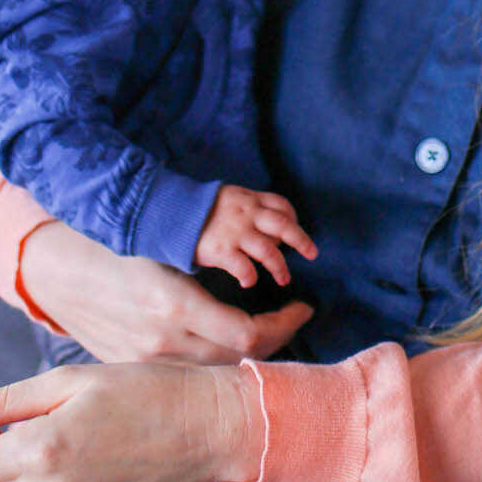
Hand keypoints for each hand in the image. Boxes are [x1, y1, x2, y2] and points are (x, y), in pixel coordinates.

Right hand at [19, 221, 311, 363]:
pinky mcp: (136, 372)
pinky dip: (218, 363)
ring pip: (217, 372)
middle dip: (277, 339)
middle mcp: (162, 343)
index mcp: (173, 306)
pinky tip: (231, 346)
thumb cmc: (118, 249)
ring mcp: (147, 363)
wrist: (60, 276)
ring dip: (250, 354)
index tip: (304, 306)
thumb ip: (210, 267)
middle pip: (239, 359)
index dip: (285, 324)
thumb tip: (264, 278)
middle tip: (295, 318)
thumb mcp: (166, 250)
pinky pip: (190, 376)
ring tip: (271, 330)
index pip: (249, 334)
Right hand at [194, 186, 316, 289]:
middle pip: (284, 225)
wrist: (169, 211)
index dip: (293, 218)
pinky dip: (250, 276)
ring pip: (269, 250)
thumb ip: (245, 208)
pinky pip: (244, 267)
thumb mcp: (226, 199)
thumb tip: (262, 226)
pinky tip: (249, 282)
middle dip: (301, 240)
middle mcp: (247, 214)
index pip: (281, 205)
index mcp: (249, 199)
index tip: (295, 228)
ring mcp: (235, 232)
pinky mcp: (221, 250)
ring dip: (280, 266)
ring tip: (284, 279)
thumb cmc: (197, 209)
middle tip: (312, 254)